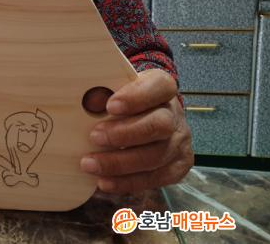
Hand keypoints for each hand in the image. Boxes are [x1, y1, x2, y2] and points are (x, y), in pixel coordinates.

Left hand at [80, 69, 192, 193]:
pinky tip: (104, 181)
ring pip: (156, 156)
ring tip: (90, 164)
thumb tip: (89, 103)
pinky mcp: (178, 166)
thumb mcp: (114, 88)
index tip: (110, 106)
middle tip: (94, 137)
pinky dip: (127, 182)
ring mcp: (179, 142)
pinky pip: (156, 179)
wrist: (145, 116)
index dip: (136, 97)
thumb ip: (103, 91)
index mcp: (161, 87)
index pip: (160, 86)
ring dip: (119, 163)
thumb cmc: (123, 101)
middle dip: (124, 134)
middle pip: (159, 125)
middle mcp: (175, 114)